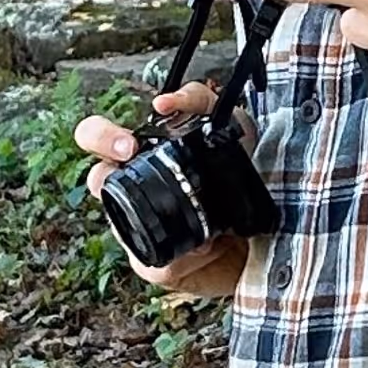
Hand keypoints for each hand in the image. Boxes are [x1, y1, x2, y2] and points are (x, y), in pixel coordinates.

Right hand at [74, 82, 246, 297]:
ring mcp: (141, 229)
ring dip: (158, 220)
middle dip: (103, 172)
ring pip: (121, 227)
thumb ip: (201, 101)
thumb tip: (165, 102)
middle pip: (95, 178)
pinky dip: (187, 255)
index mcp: (144, 156)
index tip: (128, 144)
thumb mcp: (233, 127)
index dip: (98, 136)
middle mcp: (134, 191)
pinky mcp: (159, 265)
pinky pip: (156, 264)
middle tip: (129, 158)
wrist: (272, 232)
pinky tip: (210, 246)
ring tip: (199, 216)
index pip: (97, 138)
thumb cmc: (246, 178)